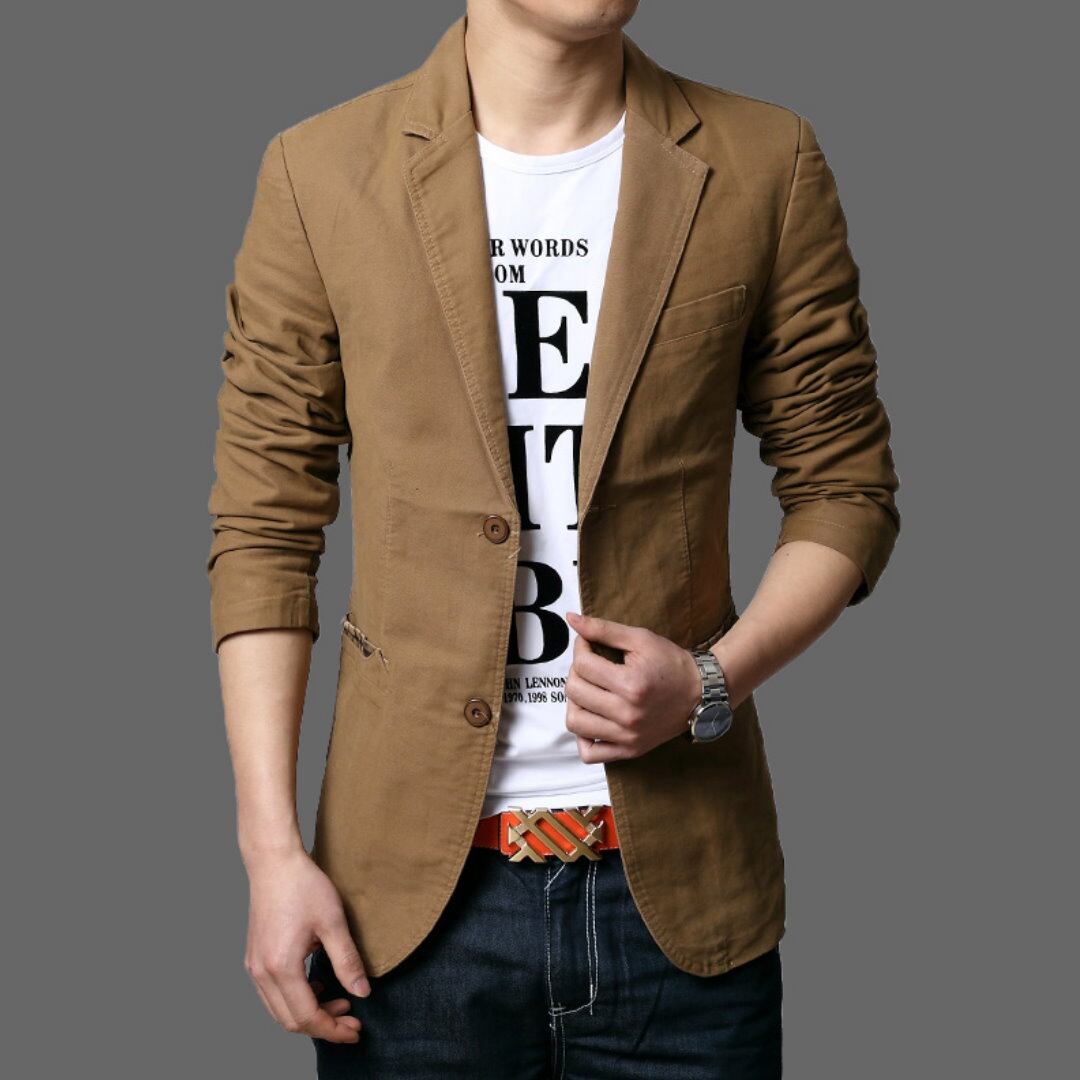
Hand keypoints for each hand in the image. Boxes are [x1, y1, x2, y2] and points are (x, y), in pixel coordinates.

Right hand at [243, 846, 368, 1042]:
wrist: (274, 862)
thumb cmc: (303, 886)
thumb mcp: (333, 922)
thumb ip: (347, 961)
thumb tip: (362, 992)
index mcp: (281, 968)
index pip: (307, 1017)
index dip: (333, 1029)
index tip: (356, 1030)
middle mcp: (262, 973)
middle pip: (290, 1021)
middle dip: (323, 1026)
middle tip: (352, 1021)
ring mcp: (254, 966)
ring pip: (280, 1010)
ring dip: (309, 1014)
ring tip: (339, 1002)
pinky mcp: (254, 958)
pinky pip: (273, 994)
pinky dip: (296, 1000)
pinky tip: (318, 987)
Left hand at [564, 611, 701, 762]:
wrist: (701, 693)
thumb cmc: (671, 663)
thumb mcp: (640, 639)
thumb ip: (603, 629)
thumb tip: (571, 619)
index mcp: (631, 684)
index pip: (583, 665)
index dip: (581, 648)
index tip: (588, 644)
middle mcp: (627, 714)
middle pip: (575, 691)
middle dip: (576, 671)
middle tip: (590, 664)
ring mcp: (627, 736)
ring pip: (575, 722)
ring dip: (575, 702)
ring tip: (590, 691)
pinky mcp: (629, 750)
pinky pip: (590, 754)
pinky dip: (583, 738)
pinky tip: (593, 718)